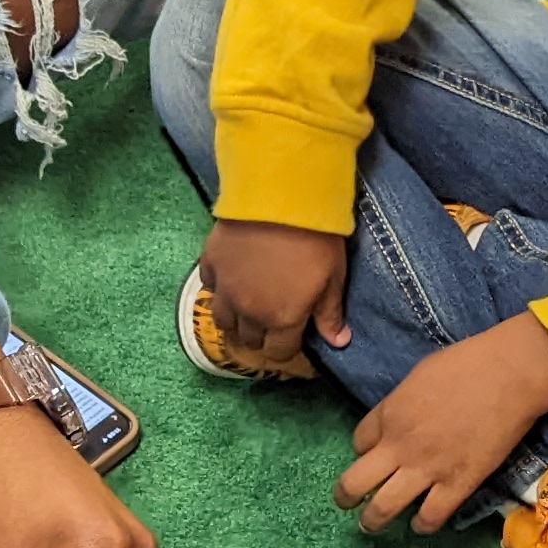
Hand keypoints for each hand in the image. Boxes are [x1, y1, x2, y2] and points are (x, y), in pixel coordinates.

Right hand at [201, 217, 348, 367]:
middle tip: (271, 316)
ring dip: (235, 318)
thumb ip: (330, 313)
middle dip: (261, 333)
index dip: (287, 346)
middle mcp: (249, 312)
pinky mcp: (210, 264)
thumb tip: (339, 342)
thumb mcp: (333, 277)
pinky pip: (209, 287)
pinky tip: (232, 277)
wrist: (281, 195)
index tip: (292, 333)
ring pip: (222, 320)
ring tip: (246, 305)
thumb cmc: (316, 238)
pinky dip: (219, 288)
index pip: (279, 352)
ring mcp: (225, 289)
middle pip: (249, 339)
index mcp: (282, 319)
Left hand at [334, 317, 547, 535]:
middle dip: (345, 496)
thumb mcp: (418, 376)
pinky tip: (420, 523)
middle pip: (354, 482)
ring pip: (384, 507)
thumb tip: (397, 420)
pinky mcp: (459, 484)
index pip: (358, 442)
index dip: (362, 451)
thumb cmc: (467, 364)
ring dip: (372, 520)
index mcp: (390, 413)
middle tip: (347, 502)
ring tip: (371, 525)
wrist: (509, 375)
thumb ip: (401, 403)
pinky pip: (431, 516)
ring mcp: (428, 469)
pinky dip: (422, 524)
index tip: (371, 455)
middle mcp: (400, 446)